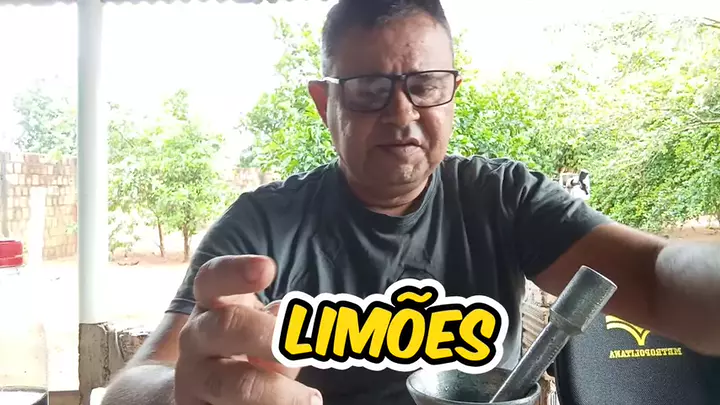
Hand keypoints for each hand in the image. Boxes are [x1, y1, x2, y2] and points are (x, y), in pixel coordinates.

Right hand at [174, 255, 321, 404]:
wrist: (199, 390)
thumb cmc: (242, 347)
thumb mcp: (259, 327)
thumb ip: (278, 325)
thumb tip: (289, 323)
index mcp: (211, 305)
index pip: (213, 279)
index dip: (237, 271)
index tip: (268, 268)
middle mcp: (195, 338)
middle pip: (226, 326)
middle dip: (271, 336)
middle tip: (302, 350)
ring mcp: (192, 378)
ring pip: (233, 383)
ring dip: (279, 392)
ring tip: (313, 399)